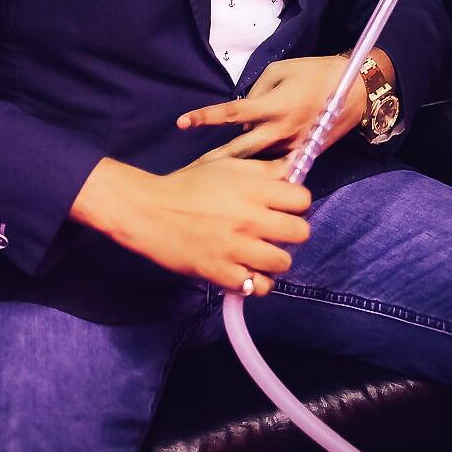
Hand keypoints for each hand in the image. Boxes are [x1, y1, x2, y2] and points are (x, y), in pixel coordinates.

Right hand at [134, 151, 311, 295]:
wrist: (149, 211)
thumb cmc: (187, 185)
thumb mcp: (224, 165)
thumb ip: (261, 168)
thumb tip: (292, 169)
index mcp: (252, 188)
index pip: (302, 199)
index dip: (296, 203)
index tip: (283, 206)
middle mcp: (250, 218)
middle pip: (301, 232)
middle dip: (291, 231)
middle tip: (274, 231)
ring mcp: (237, 248)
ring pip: (283, 262)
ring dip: (274, 258)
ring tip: (259, 252)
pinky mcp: (223, 273)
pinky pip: (259, 286)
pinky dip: (255, 280)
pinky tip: (246, 269)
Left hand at [175, 55, 365, 160]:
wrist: (353, 90)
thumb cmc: (313, 72)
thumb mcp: (279, 70)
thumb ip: (255, 92)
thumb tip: (241, 114)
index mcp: (273, 105)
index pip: (231, 113)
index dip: (204, 117)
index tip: (181, 122)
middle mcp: (280, 129)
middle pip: (240, 151)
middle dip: (215, 162)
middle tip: (192, 171)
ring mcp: (293, 145)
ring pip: (258, 160)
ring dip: (238, 167)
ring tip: (213, 177)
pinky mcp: (304, 154)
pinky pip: (277, 163)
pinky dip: (262, 169)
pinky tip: (248, 181)